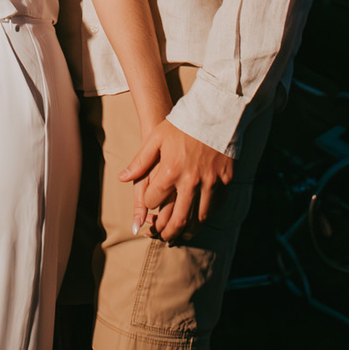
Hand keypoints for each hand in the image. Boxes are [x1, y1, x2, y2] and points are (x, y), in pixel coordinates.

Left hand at [121, 119, 234, 242]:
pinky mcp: (226, 180)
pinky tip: (201, 215)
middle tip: (164, 237)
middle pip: (178, 219)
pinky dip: (207, 213)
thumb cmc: (182, 124)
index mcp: (170, 172)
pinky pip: (216, 205)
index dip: (149, 203)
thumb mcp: (156, 138)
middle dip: (168, 232)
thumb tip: (122, 178)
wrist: (215, 112)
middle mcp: (191, 182)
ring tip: (181, 231)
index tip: (150, 201)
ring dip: (189, 228)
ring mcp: (210, 183)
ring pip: (199, 217)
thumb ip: (140, 161)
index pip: (153, 200)